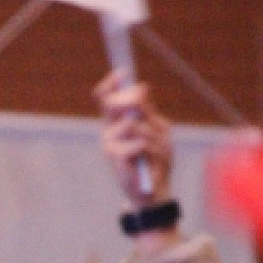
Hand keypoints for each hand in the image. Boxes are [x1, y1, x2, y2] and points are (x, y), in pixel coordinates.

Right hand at [94, 70, 172, 208]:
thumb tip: (143, 88)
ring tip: (157, 148)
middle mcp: (108, 130)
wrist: (154, 190)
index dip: (112, 83)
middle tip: (143, 103)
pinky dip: (151, 148)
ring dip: (151, 133)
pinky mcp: (115, 158)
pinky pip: (138, 142)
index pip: (105, 97)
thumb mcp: (158, 129)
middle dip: (131, 99)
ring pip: (132, 123)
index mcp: (116, 121)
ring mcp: (109, 144)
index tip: (124, 72)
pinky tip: (150, 160)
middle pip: (112, 103)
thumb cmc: (155, 159)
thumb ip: (148, 110)